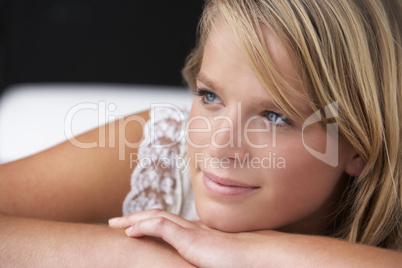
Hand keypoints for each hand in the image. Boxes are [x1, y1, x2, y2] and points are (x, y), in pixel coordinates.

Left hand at [108, 209, 270, 267]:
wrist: (258, 257)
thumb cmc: (242, 262)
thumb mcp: (216, 259)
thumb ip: (205, 258)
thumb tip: (201, 261)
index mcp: (198, 233)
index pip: (168, 223)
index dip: (150, 223)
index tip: (134, 228)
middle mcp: (193, 227)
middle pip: (158, 216)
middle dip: (135, 217)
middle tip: (116, 221)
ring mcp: (192, 230)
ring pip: (156, 217)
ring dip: (133, 219)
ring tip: (115, 223)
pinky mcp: (191, 237)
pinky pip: (161, 226)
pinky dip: (144, 226)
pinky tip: (129, 232)